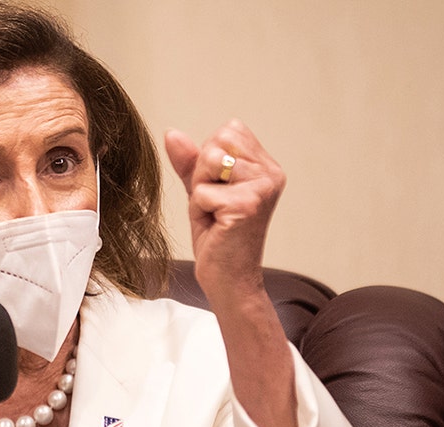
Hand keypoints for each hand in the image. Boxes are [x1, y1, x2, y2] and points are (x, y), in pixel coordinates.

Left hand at [164, 120, 285, 304]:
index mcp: (266, 166)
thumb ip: (190, 161)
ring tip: (215, 214)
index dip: (210, 159)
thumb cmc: (218, 237)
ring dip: (200, 191)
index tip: (219, 190)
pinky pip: (202, 191)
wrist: (229, 279)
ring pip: (209, 163)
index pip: (228, 130)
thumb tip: (172, 133)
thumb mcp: (201, 190)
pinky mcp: (247, 205)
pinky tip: (216, 226)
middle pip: (218, 141)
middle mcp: (271, 173)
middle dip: (203, 173)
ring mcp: (262, 187)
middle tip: (215, 205)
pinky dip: (199, 210)